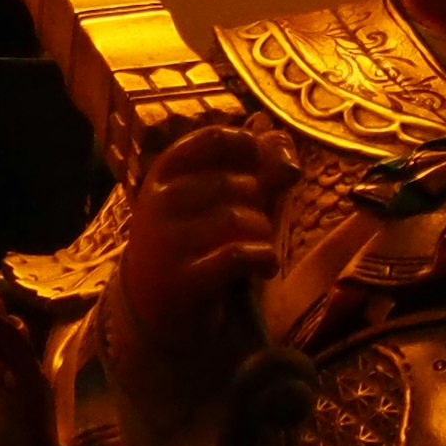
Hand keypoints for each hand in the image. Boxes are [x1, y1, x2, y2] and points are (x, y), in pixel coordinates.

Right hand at [116, 121, 294, 378]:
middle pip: (239, 184)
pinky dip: (264, 260)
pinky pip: (241, 255)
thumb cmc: (197, 239)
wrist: (157, 306)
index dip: (251, 150)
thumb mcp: (218, 196)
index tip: (258, 172)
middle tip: (249, 227)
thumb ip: (256, 168)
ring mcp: (167, 241)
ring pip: (241, 219)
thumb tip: (288, 150)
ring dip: (263, 235)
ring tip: (255, 248)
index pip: (215, 139)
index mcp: (166, 171)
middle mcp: (160, 201)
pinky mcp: (183, 280)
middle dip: (260, 205)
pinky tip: (264, 268)